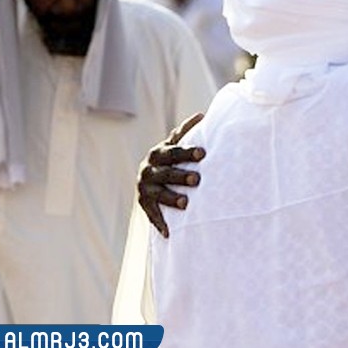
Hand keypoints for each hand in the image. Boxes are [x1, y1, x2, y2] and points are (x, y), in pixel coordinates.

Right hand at [137, 112, 205, 237]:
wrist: (149, 178)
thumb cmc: (171, 159)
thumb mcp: (174, 144)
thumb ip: (186, 131)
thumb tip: (203, 114)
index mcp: (159, 153)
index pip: (174, 151)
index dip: (187, 151)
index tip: (203, 153)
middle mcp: (149, 169)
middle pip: (166, 172)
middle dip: (181, 175)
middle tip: (198, 179)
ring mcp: (145, 187)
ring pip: (158, 193)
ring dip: (172, 198)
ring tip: (186, 203)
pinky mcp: (144, 203)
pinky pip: (151, 214)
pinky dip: (160, 223)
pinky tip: (169, 233)